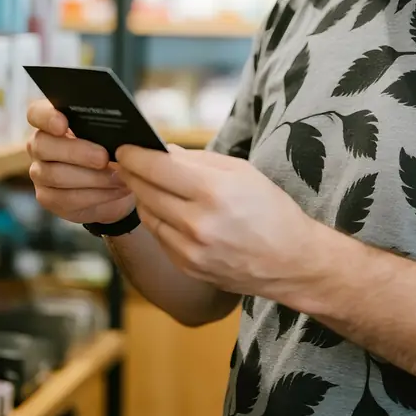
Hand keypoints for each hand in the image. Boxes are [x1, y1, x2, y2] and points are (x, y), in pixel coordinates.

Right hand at [27, 100, 134, 224]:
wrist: (117, 183)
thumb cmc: (113, 150)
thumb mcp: (112, 134)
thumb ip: (107, 127)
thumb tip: (118, 129)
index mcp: (52, 121)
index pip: (36, 113)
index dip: (46, 117)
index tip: (63, 124)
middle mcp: (40, 145)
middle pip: (43, 145)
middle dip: (76, 152)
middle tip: (103, 158)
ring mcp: (40, 173)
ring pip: (55, 175)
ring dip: (91, 177)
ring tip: (118, 177)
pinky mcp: (48, 198)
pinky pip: (66, 198)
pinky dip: (95, 195)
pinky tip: (115, 191)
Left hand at [115, 145, 322, 301]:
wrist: (291, 261)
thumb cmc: (271, 209)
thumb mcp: (241, 172)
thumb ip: (198, 160)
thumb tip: (162, 151)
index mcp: (213, 191)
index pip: (157, 168)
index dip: (134, 155)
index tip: (124, 148)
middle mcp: (197, 223)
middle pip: (145, 191)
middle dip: (132, 173)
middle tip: (127, 161)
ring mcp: (190, 250)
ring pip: (147, 214)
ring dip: (142, 196)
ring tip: (146, 183)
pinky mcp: (187, 267)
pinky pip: (159, 236)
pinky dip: (158, 219)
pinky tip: (166, 208)